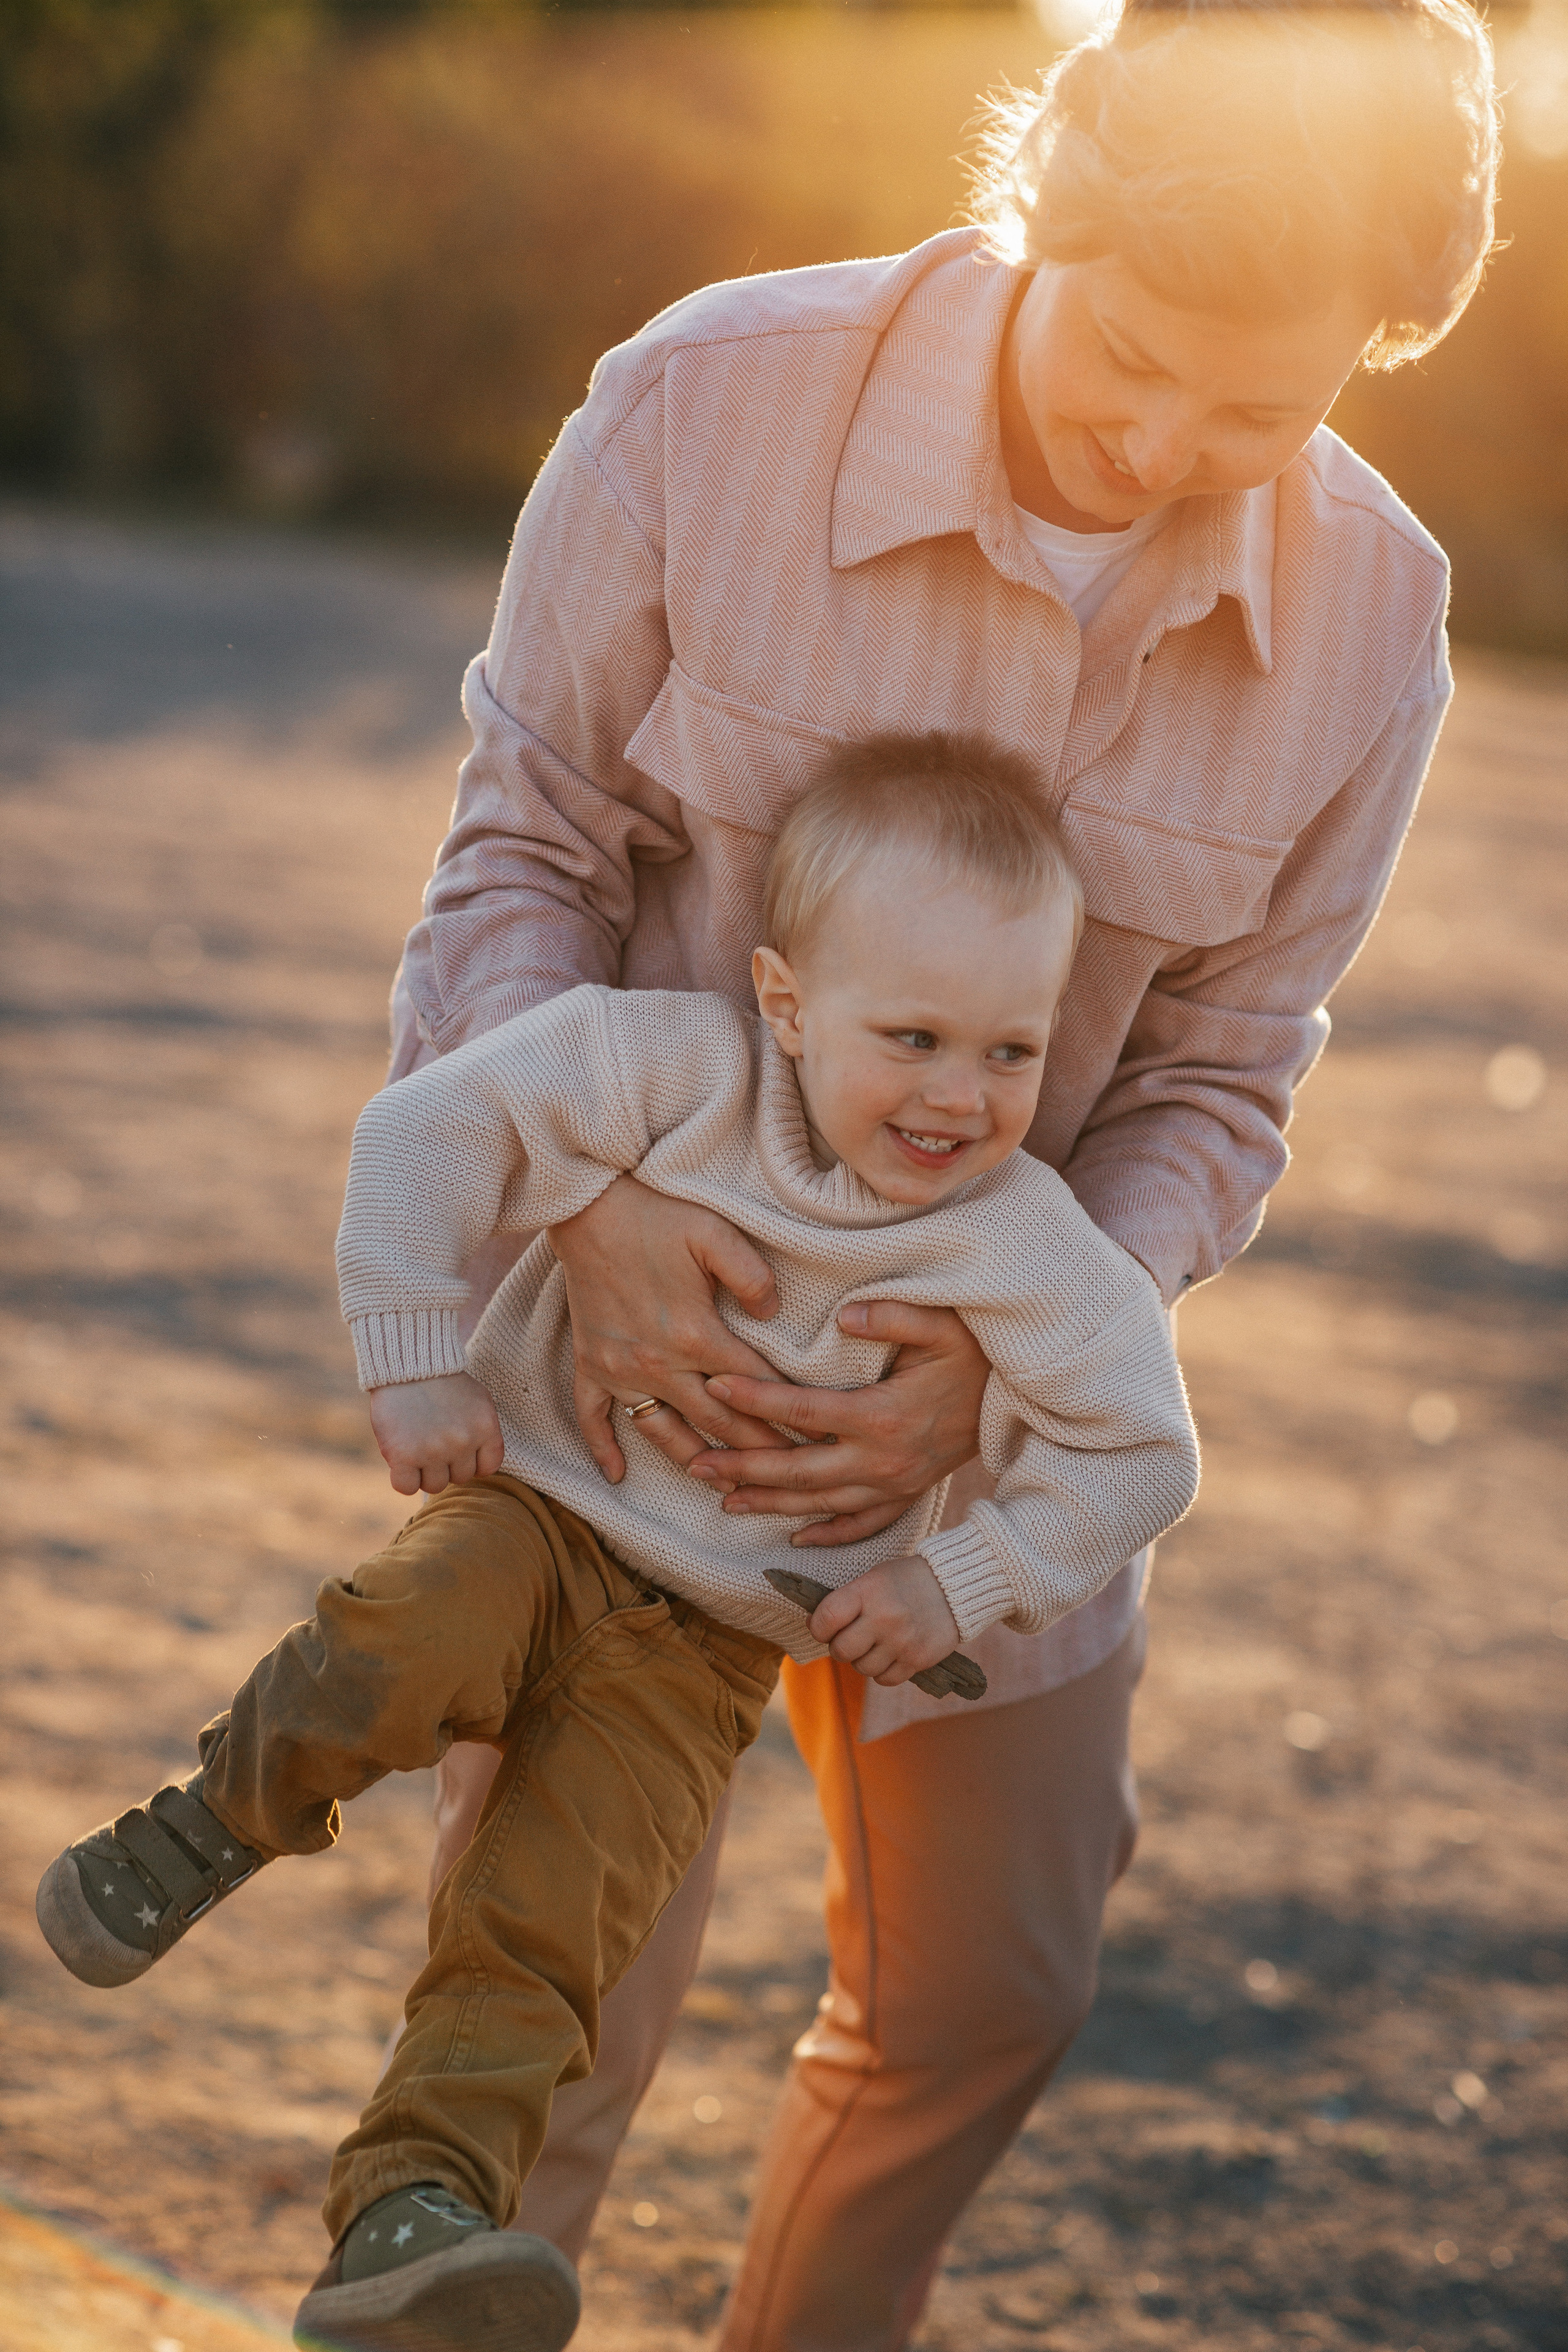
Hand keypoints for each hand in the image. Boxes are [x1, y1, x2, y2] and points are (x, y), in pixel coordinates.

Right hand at [369, 1371, 504, 1496]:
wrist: (408, 1364)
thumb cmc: (443, 1381)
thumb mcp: (478, 1400)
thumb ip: (483, 1432)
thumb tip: (480, 1466)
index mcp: (486, 1428)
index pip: (488, 1468)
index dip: (471, 1462)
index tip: (459, 1450)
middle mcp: (463, 1442)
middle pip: (460, 1478)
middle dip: (447, 1465)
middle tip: (432, 1441)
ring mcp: (433, 1451)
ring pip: (434, 1486)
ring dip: (424, 1472)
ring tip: (416, 1447)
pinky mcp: (404, 1456)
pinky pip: (406, 1487)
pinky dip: (403, 1478)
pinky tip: (401, 1461)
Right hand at [546, 1176, 794, 1484]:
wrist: (588, 1206)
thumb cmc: (657, 1215)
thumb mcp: (715, 1234)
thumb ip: (752, 1277)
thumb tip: (774, 1315)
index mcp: (696, 1334)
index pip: (753, 1385)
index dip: (788, 1411)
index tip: (817, 1436)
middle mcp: (657, 1363)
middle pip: (716, 1420)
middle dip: (756, 1450)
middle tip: (789, 1474)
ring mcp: (619, 1368)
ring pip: (662, 1432)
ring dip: (695, 1462)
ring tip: (725, 1487)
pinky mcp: (590, 1362)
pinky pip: (593, 1416)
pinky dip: (603, 1448)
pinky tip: (617, 1475)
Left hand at [689, 1300, 987, 1545]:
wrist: (1021, 1402)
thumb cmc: (975, 1355)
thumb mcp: (942, 1324)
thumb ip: (893, 1316)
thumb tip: (843, 1316)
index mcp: (882, 1416)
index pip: (802, 1411)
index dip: (754, 1400)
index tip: (715, 1385)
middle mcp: (882, 1461)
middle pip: (797, 1471)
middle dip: (742, 1467)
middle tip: (695, 1461)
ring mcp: (894, 1486)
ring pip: (819, 1504)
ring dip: (769, 1503)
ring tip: (722, 1498)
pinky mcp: (907, 1497)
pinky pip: (861, 1525)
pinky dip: (827, 1534)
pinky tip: (794, 1536)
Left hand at [807, 1556, 960, 1686]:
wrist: (955, 1586)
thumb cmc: (906, 1580)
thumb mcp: (874, 1578)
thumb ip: (847, 1600)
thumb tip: (816, 1626)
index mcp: (868, 1591)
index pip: (826, 1619)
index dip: (817, 1628)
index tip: (822, 1628)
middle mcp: (884, 1618)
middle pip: (840, 1651)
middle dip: (840, 1646)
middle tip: (851, 1637)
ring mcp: (901, 1642)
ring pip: (862, 1668)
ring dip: (863, 1659)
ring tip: (876, 1643)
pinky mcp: (917, 1660)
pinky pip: (885, 1680)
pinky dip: (883, 1671)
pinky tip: (890, 1654)